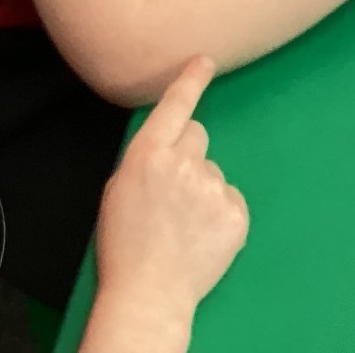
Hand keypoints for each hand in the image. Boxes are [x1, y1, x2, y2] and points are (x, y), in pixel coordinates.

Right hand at [92, 58, 247, 342]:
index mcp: (148, 154)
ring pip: (213, 171)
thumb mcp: (119, 188)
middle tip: (173, 189)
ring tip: (184, 223)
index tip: (205, 61)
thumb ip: (145, 158)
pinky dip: (219, 213)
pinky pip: (230, 198)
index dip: (191, 80)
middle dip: (188, 153)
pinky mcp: (235, 213)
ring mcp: (212, 187)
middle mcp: (183, 163)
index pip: (175, 105)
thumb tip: (166, 146)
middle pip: (197, 135)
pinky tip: (202, 235)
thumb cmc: (124, 243)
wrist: (149, 292)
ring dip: (202, 188)